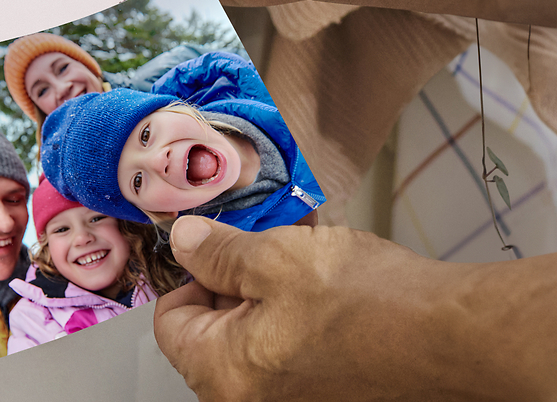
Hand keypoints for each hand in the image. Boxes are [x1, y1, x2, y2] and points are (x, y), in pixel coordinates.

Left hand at [152, 215, 556, 401]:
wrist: (453, 335)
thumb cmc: (367, 302)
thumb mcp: (272, 257)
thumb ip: (216, 252)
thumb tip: (183, 243)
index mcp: (223, 374)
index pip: (170, 322)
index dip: (188, 275)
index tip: (211, 246)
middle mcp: (250, 398)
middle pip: (212, 327)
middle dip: (232, 276)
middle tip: (259, 238)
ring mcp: (290, 398)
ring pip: (254, 329)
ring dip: (267, 285)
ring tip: (297, 247)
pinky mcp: (324, 390)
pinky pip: (290, 342)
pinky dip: (296, 306)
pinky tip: (322, 272)